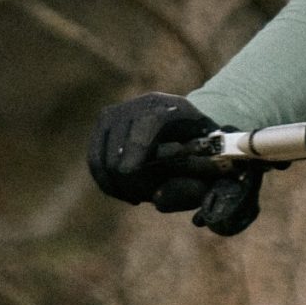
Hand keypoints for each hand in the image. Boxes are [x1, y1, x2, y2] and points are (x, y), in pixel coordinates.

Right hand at [85, 92, 265, 236]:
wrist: (190, 126)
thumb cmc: (206, 153)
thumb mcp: (211, 170)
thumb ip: (192, 187)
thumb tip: (156, 200)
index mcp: (172, 110)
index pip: (143, 136)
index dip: (137, 163)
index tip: (140, 188)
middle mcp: (141, 104)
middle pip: (119, 151)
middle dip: (130, 182)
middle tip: (145, 196)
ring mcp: (120, 110)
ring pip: (103, 158)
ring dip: (117, 185)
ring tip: (135, 196)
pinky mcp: (105, 121)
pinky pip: (94, 158)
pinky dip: (105, 180)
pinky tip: (123, 191)